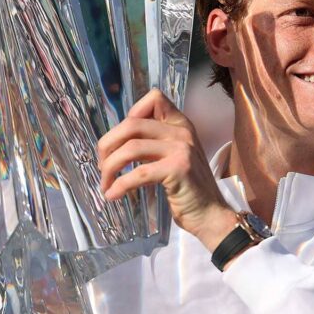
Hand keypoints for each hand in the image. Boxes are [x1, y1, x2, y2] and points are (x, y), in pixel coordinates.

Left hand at [97, 89, 237, 250]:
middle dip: (107, 145)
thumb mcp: (174, 157)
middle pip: (132, 124)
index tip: (120, 141)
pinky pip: (138, 173)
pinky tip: (113, 195)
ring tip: (105, 184)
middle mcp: (182, 132)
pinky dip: (119, 185)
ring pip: (131, 148)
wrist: (211, 215)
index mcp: (181, 125)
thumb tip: (116, 142)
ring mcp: (181, 149)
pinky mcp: (178, 169)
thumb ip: (154, 143)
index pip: (154, 98)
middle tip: (102, 165)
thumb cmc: (188, 189)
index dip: (130, 115)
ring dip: (110, 167)